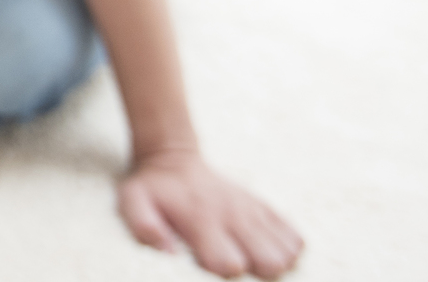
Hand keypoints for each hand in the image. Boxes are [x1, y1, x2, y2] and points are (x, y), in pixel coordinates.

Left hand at [118, 147, 303, 277]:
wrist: (172, 157)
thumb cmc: (153, 188)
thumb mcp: (133, 201)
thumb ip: (143, 225)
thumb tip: (168, 252)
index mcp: (203, 220)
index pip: (231, 263)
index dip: (225, 273)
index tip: (211, 265)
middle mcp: (234, 216)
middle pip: (272, 262)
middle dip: (260, 275)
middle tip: (240, 265)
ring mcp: (252, 211)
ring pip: (288, 252)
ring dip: (276, 264)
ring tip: (252, 260)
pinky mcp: (263, 208)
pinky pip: (295, 237)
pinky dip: (288, 250)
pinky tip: (266, 250)